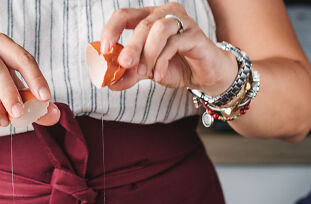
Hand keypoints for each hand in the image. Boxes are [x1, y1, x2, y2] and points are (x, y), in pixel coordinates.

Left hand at [100, 2, 237, 95]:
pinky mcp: (195, 35)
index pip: (124, 15)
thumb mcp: (148, 71)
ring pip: (159, 29)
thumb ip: (130, 74)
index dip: (112, 30)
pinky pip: (175, 43)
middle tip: (123, 64)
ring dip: (148, 53)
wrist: (206, 75)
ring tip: (145, 73)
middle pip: (142, 24)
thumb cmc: (177, 67)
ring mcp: (183, 22)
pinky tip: (159, 76)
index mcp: (150, 17)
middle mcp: (166, 14)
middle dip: (131, 46)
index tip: (104, 49)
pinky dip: (163, 61)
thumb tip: (109, 82)